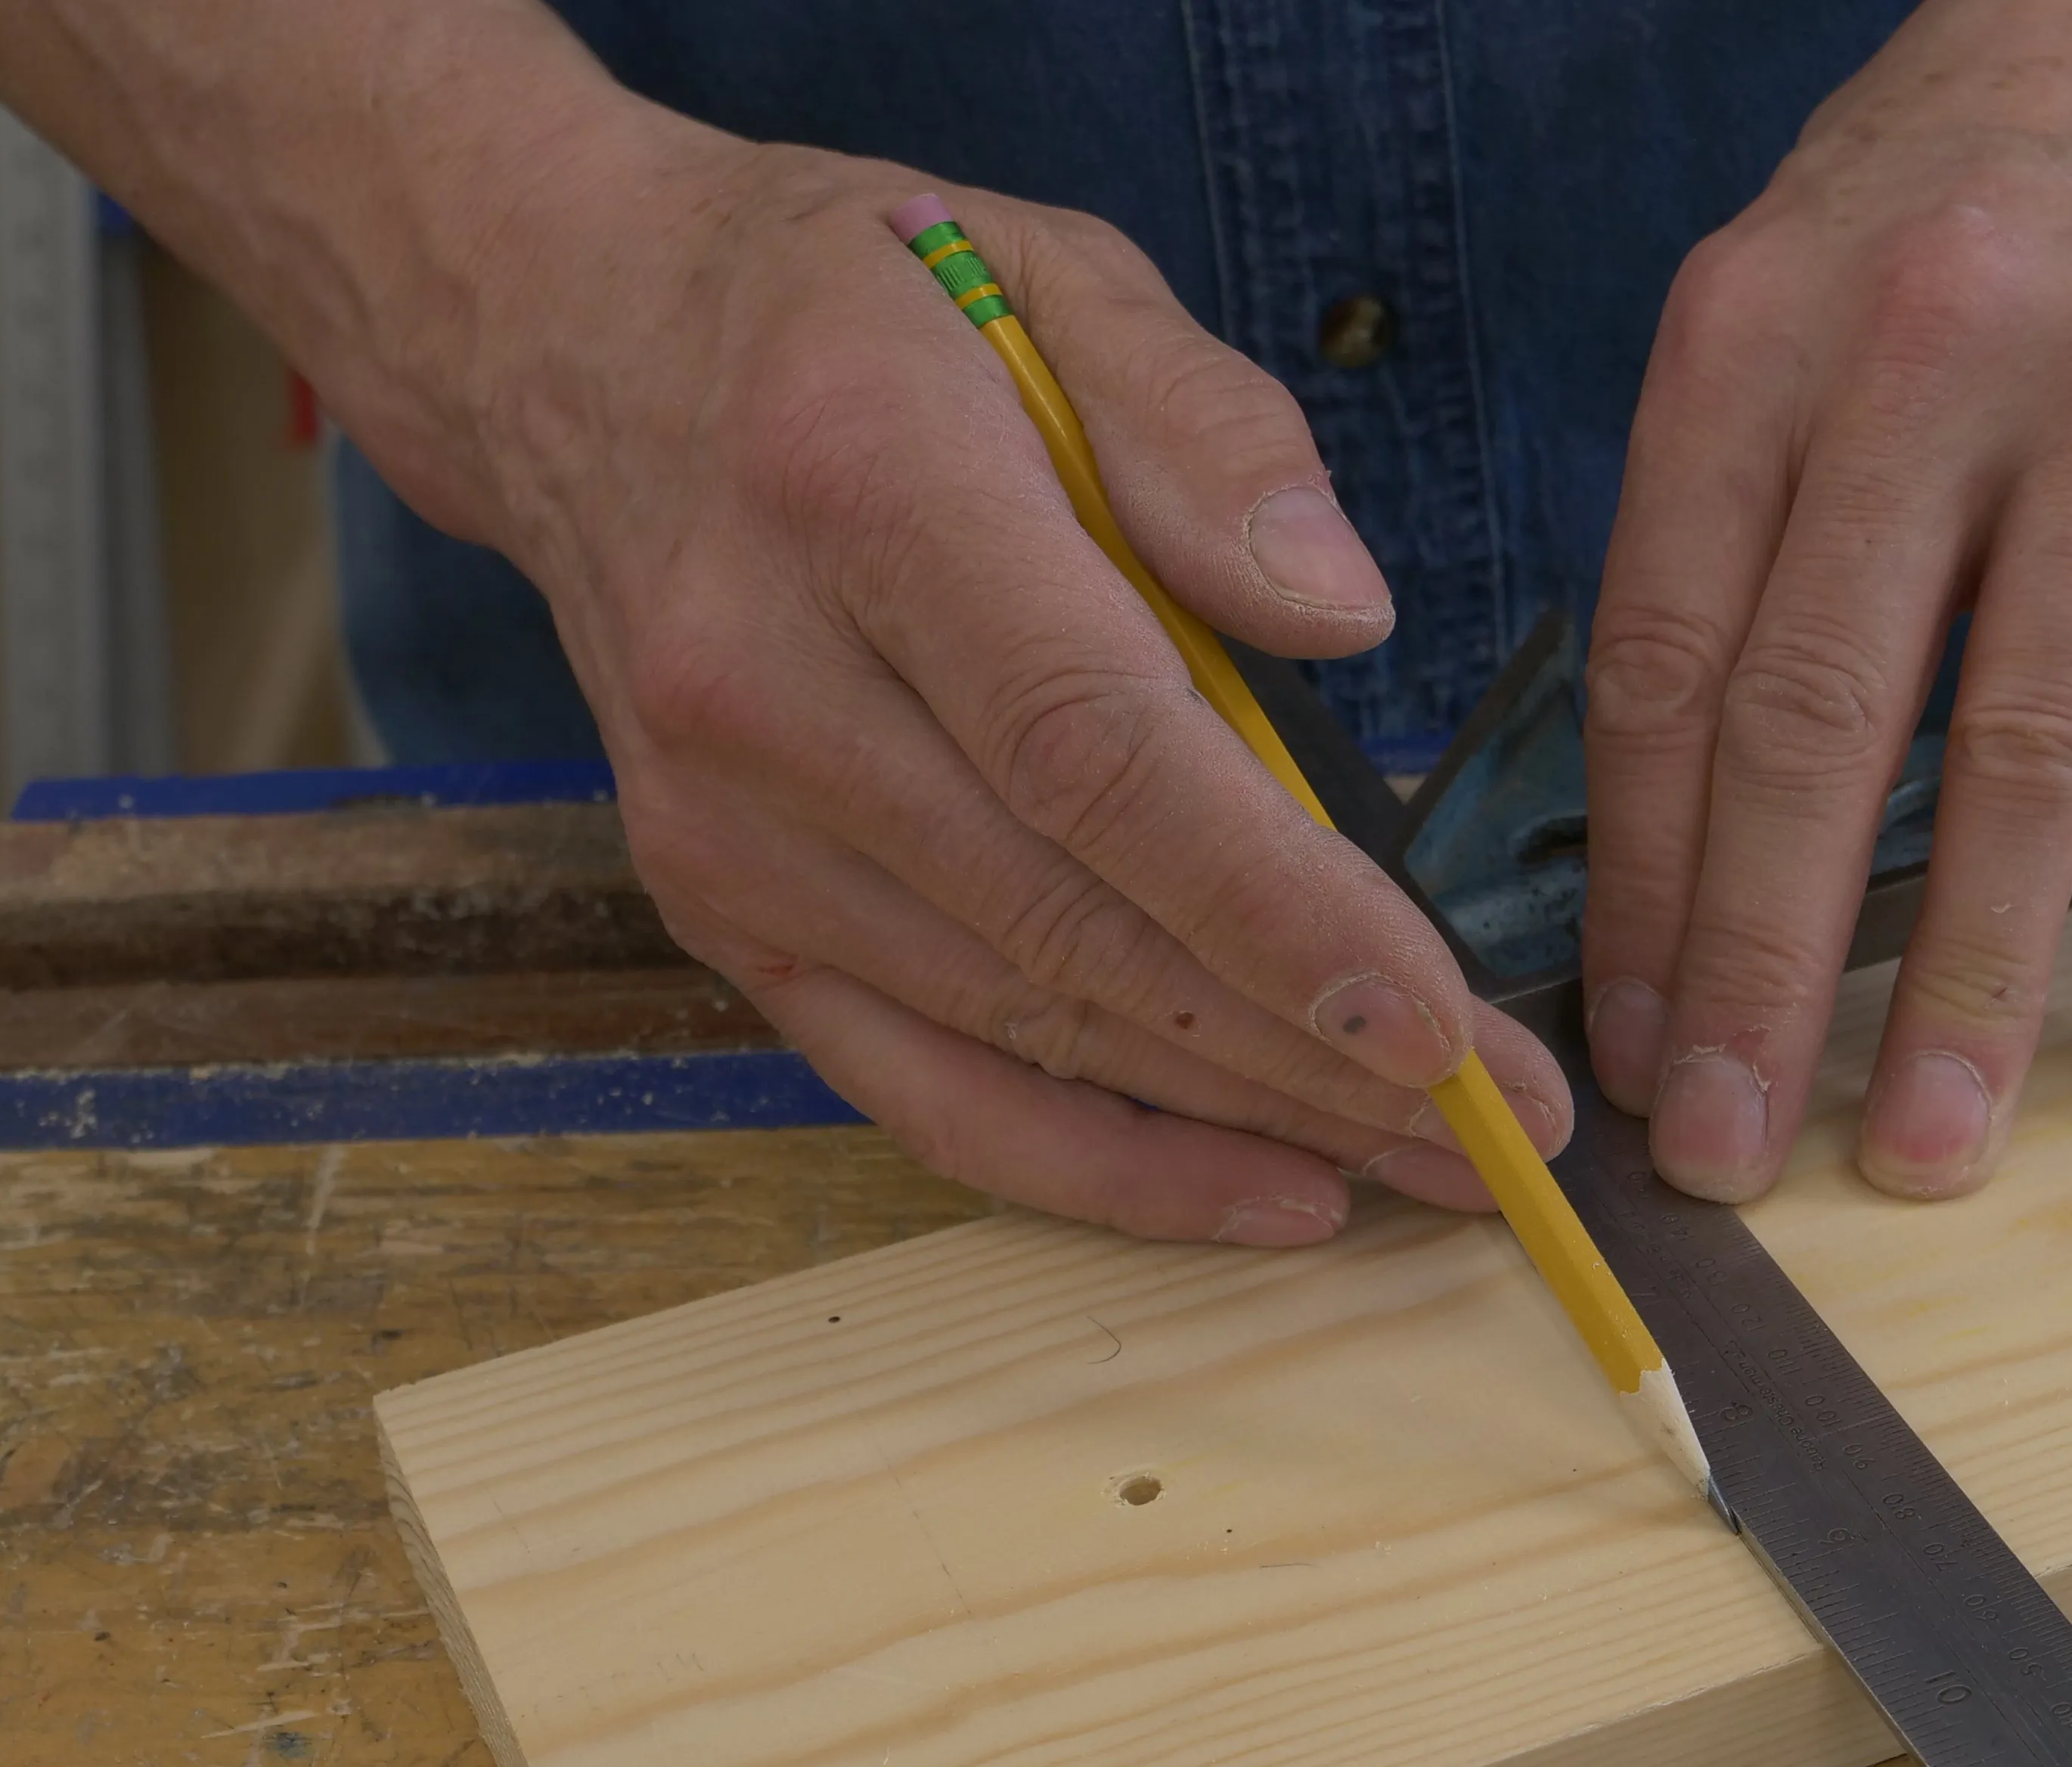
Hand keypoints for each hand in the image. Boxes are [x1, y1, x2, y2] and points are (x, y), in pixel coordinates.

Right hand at [416, 128, 1574, 1241]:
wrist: (570, 344)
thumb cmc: (856, 306)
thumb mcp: (1055, 269)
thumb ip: (1211, 430)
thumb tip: (1343, 620)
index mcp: (864, 492)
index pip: (1096, 752)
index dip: (1276, 908)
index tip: (1438, 1019)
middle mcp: (766, 682)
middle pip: (1075, 923)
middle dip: (1312, 1054)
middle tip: (1501, 1128)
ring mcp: (728, 826)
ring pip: (1023, 1026)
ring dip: (1244, 1121)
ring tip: (1434, 1166)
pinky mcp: (721, 913)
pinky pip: (924, 1089)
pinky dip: (1098, 1165)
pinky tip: (1261, 1192)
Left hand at [1578, 0, 2071, 1201]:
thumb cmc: (1965, 195)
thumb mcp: (1785, 296)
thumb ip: (1724, 525)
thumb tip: (1666, 836)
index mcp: (1752, 340)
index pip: (1668, 662)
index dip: (1638, 882)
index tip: (1621, 1047)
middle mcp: (1921, 368)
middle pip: (1820, 728)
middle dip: (1763, 972)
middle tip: (1726, 1156)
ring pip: (2027, 756)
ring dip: (1973, 988)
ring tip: (1929, 1154)